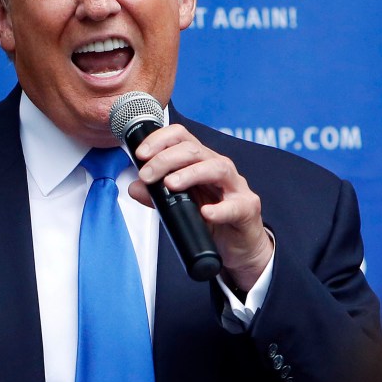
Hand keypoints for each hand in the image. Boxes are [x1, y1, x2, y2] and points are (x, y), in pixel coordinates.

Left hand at [128, 124, 272, 291]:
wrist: (239, 244)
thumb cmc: (212, 217)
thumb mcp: (179, 205)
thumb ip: (157, 195)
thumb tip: (134, 187)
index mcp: (200, 162)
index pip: (180, 137)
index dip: (159, 140)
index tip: (141, 154)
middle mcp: (218, 167)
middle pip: (194, 150)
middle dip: (165, 159)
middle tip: (147, 175)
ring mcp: (235, 186)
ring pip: (216, 168)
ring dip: (190, 174)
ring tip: (170, 184)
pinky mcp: (247, 208)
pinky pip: (235, 205)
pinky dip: (219, 209)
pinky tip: (206, 213)